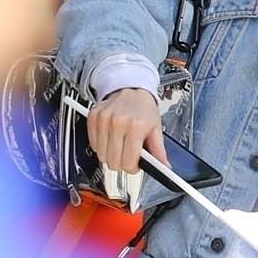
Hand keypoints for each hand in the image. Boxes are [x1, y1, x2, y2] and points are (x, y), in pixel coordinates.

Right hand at [85, 86, 164, 203]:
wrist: (132, 89)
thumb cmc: (144, 110)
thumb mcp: (156, 129)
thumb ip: (159, 151)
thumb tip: (164, 168)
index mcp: (136, 127)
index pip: (128, 162)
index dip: (132, 168)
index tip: (135, 164)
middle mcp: (119, 122)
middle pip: (113, 161)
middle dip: (121, 163)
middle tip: (127, 155)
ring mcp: (104, 119)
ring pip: (101, 155)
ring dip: (110, 155)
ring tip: (119, 145)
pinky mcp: (94, 117)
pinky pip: (93, 144)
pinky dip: (101, 146)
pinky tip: (110, 139)